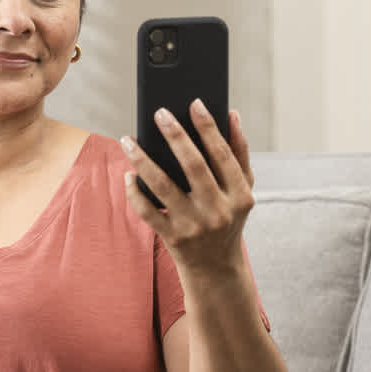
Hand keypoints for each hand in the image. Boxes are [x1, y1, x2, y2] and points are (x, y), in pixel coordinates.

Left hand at [121, 101, 253, 273]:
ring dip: (142, 160)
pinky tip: (128, 173)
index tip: (194, 103)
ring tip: (128, 140)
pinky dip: (135, 192)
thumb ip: (240, 154)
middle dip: (175, 136)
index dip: (209, 128)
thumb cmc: (228, 218)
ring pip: (162, 186)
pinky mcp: (173, 238)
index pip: (223, 155)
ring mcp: (194, 226)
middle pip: (193, 166)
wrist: (216, 268)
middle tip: (159, 112)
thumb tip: (232, 114)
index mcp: (240, 196)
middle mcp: (218, 211)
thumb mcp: (242, 191)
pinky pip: (147, 211)